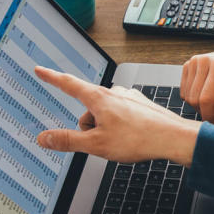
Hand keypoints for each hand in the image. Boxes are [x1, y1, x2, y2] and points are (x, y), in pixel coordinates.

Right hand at [34, 66, 201, 164]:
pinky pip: (119, 116)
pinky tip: (132, 137)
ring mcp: (127, 98)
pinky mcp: (138, 105)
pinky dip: (120, 127)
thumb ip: (68, 140)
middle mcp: (113, 93)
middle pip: (87, 110)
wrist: (173, 138)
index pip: (68, 84)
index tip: (40, 70)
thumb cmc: (139, 139)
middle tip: (104, 142)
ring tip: (122, 141)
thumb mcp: (96, 144)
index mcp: (99, 98)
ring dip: (105, 129)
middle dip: (89, 128)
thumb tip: (44, 138)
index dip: (51, 77)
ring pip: (104, 115)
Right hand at [180, 36, 213, 122]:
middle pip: (194, 99)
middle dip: (205, 111)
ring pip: (187, 97)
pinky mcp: (187, 65)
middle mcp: (203, 61)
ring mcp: (193, 62)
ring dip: (199, 105)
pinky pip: (184, 92)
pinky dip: (193, 98)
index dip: (209, 116)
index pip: (206, 99)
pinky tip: (206, 93)